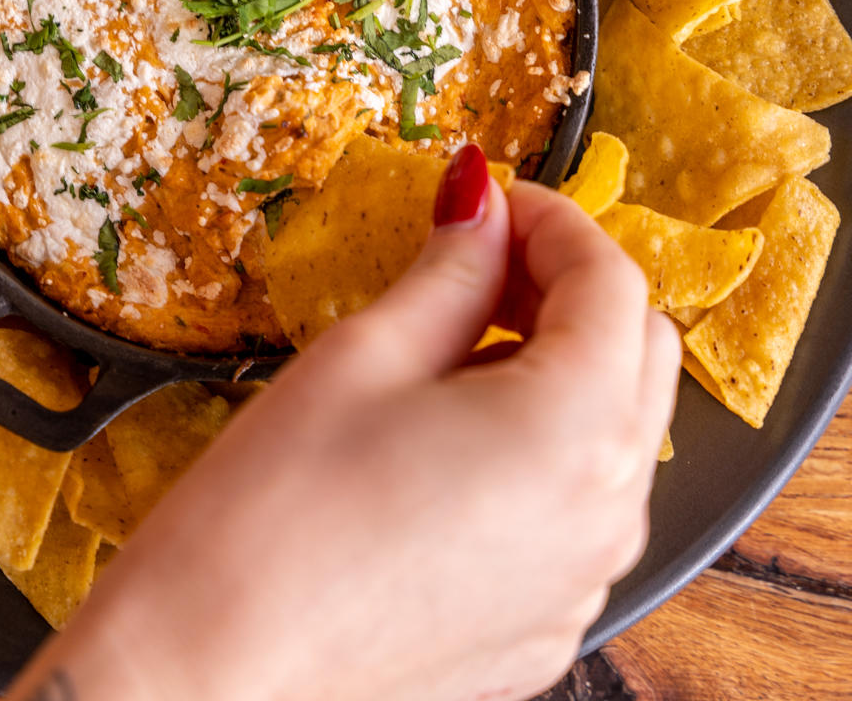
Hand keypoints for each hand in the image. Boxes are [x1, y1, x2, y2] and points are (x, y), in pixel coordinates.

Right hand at [10, 145, 680, 700]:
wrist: (210, 676)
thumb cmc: (271, 522)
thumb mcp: (363, 357)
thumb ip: (450, 269)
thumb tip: (481, 199)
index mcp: (574, 428)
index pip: (613, 283)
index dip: (553, 221)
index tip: (492, 204)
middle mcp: (607, 513)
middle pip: (640, 357)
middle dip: (570, 294)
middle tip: (478, 267)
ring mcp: (581, 582)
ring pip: (615, 440)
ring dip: (559, 378)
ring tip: (449, 362)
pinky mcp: (543, 629)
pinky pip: (576, 519)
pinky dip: (539, 463)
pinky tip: (444, 453)